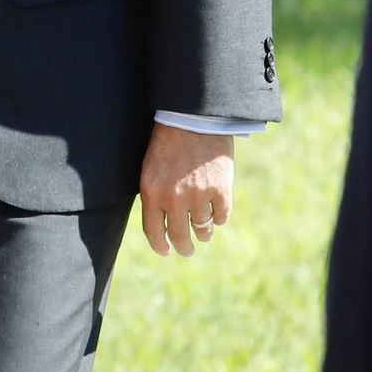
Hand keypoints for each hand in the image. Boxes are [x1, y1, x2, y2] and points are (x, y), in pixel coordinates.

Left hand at [138, 123, 233, 257]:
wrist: (192, 119)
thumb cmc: (167, 142)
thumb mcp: (150, 169)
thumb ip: (155, 194)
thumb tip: (161, 222)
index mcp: (152, 192)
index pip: (153, 231)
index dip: (160, 246)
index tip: (165, 251)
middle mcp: (174, 199)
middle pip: (179, 236)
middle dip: (184, 247)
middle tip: (186, 250)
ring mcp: (199, 196)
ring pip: (202, 229)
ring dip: (203, 233)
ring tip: (203, 233)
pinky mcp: (221, 191)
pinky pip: (221, 217)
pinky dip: (219, 217)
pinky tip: (216, 214)